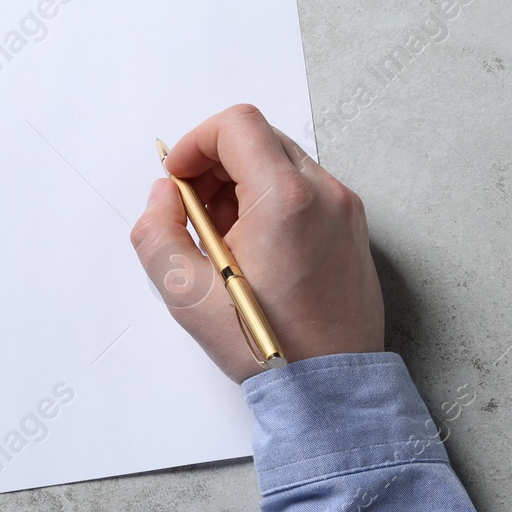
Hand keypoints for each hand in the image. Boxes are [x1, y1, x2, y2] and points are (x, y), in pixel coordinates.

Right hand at [130, 105, 382, 382]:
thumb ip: (158, 230)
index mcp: (286, 198)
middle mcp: (325, 192)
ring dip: (243, 182)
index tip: (177, 179)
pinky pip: (306, 189)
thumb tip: (166, 193)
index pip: (237, 125)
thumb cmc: (267, 344)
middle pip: (261, 138)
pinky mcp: (354, 227)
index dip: (196, 143)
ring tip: (224, 236)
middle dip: (217, 163)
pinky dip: (273, 200)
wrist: (333, 386)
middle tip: (194, 211)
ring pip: (283, 162)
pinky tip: (255, 248)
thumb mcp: (186, 293)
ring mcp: (346, 208)